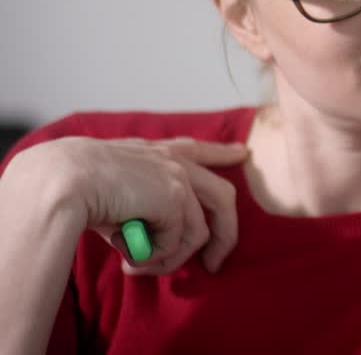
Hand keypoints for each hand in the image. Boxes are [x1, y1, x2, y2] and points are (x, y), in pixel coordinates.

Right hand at [15, 136, 247, 274]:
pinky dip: (154, 257)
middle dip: (225, 236)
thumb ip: (141, 212)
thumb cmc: (74, 188)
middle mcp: (173, 161)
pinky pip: (177, 243)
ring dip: (168, 259)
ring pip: (197, 233)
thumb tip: (152, 245)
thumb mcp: (113, 195)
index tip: (241, 153)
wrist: (62, 180)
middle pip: (223, 196)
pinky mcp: (176, 199)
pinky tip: (126, 256)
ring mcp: (179, 179)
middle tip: (214, 265)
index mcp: (153, 152)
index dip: (220, 153)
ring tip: (135, 267)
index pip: (195, 149)